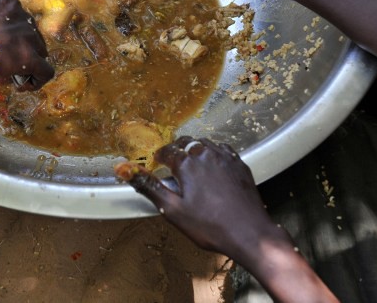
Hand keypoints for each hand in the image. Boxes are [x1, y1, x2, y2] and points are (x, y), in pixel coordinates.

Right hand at [0, 0, 53, 89]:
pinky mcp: (32, 58)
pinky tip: (24, 87)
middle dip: (21, 52)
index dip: (12, 37)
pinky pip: (46, 72)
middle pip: (32, 37)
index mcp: (9, 4)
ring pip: (40, 53)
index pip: (19, 21)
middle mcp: (24, 18)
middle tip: (6, 65)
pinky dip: (38, 80)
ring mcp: (30, 38)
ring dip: (28, 66)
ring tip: (12, 77)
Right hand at [118, 136, 274, 259]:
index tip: (156, 162)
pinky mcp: (240, 164)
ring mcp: (225, 157)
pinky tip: (212, 165)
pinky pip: (223, 150)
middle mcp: (206, 154)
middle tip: (171, 160)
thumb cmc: (210, 225)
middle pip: (186, 142)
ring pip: (205, 143)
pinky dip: (213, 153)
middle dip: (176, 149)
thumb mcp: (173, 210)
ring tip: (190, 162)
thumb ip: (150, 187)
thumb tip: (127, 171)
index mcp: (187, 163)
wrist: (249, 233)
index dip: (159, 156)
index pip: (167, 151)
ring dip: (195, 149)